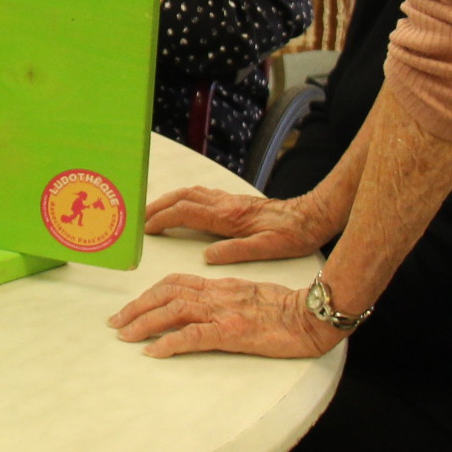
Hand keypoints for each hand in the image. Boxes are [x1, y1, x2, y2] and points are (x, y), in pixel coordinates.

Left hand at [109, 274, 343, 358]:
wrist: (312, 317)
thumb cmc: (288, 309)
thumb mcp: (250, 297)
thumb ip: (226, 298)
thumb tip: (203, 307)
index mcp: (221, 286)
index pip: (176, 283)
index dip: (150, 293)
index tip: (132, 307)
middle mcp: (217, 295)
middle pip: (166, 294)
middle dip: (137, 307)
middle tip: (116, 322)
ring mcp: (223, 313)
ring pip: (172, 311)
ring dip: (144, 322)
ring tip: (125, 335)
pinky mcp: (232, 332)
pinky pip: (192, 336)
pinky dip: (169, 342)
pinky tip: (153, 351)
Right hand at [146, 185, 340, 263]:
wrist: (311, 216)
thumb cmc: (292, 235)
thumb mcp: (267, 249)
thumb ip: (236, 251)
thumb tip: (208, 257)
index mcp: (229, 217)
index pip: (186, 213)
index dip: (163, 219)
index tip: (146, 228)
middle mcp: (226, 204)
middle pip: (182, 198)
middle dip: (158, 206)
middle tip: (140, 218)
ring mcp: (230, 200)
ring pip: (191, 193)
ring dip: (169, 200)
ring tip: (154, 211)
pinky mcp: (236, 201)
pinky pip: (202, 195)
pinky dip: (185, 198)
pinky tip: (183, 206)